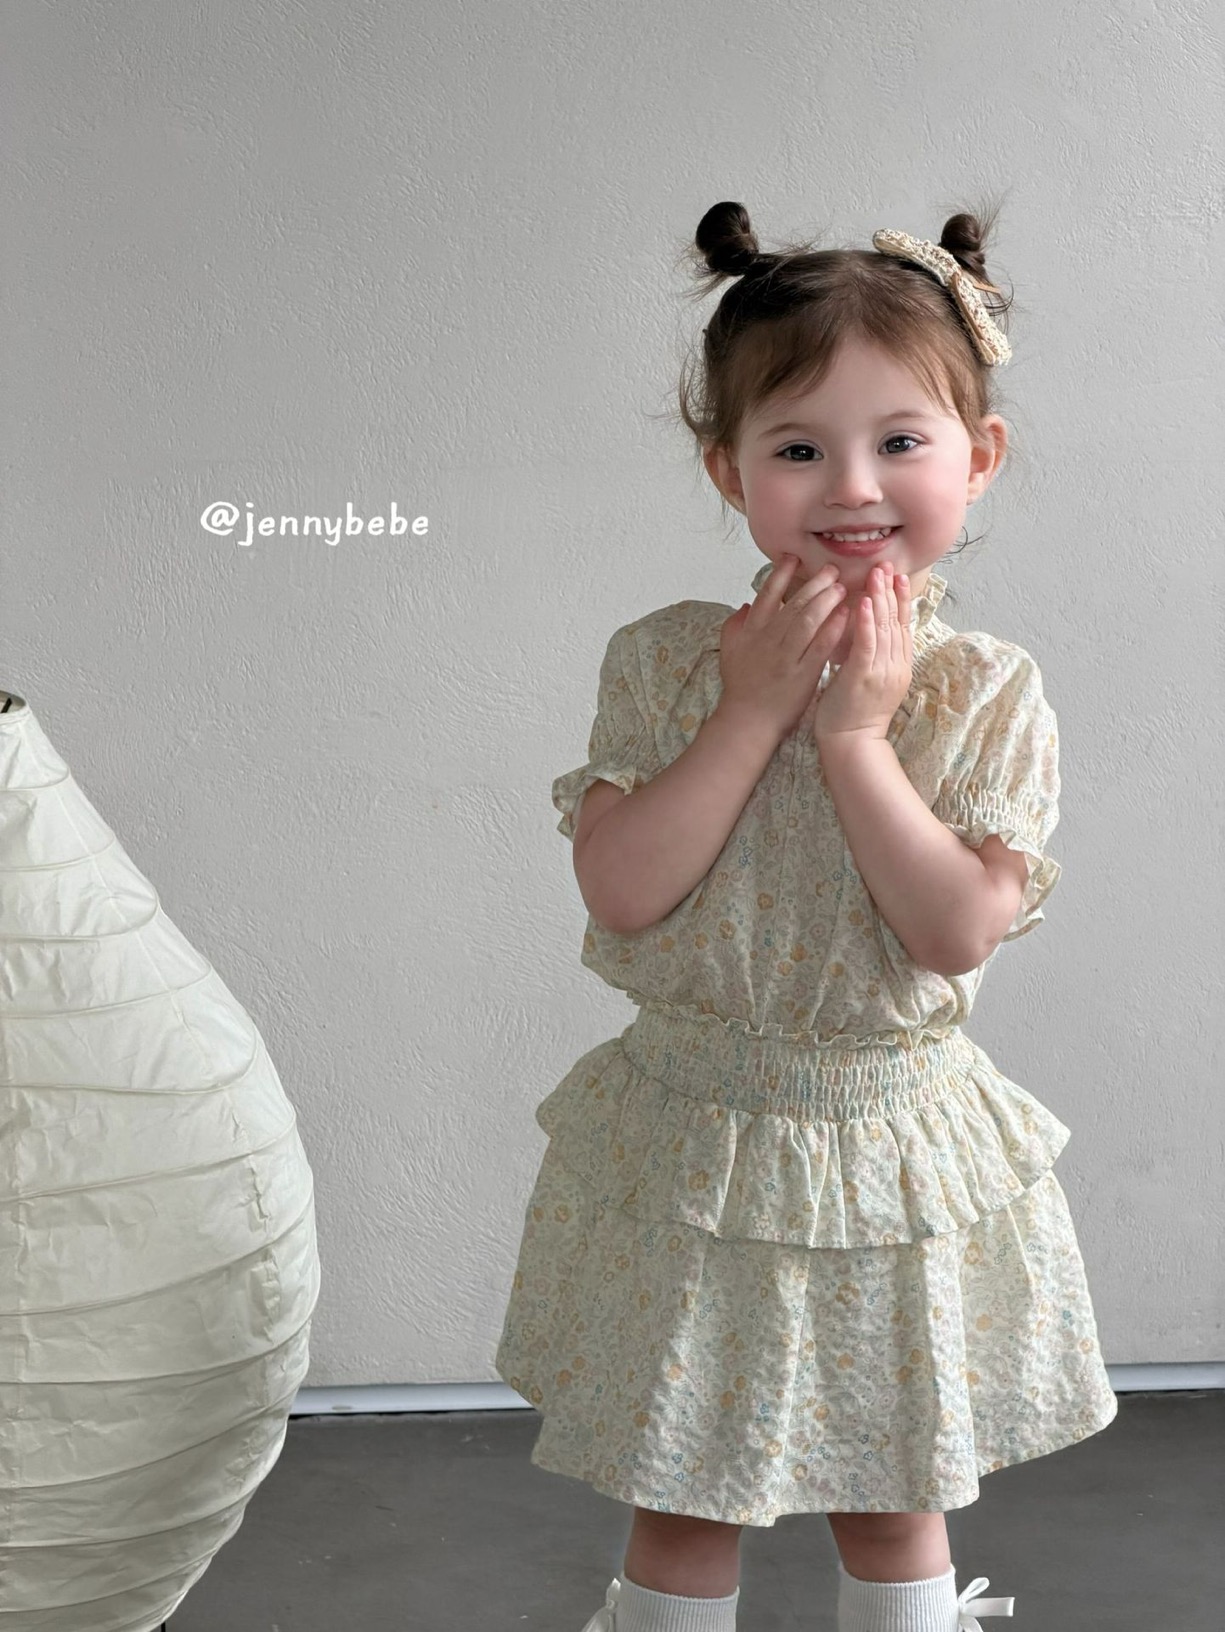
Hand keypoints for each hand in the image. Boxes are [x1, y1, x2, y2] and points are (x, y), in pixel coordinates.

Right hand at [718, 555, 851, 738]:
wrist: (747, 721)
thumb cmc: (741, 687)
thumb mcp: (729, 652)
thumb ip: (735, 626)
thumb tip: (746, 605)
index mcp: (752, 631)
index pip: (767, 595)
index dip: (781, 574)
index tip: (795, 558)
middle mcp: (769, 640)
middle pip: (793, 604)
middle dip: (814, 583)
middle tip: (831, 569)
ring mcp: (786, 657)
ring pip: (808, 621)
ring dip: (826, 600)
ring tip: (841, 586)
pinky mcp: (802, 675)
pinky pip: (821, 647)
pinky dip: (834, 629)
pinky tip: (846, 615)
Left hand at [811, 562, 912, 743]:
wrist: (852, 743)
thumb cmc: (854, 713)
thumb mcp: (871, 679)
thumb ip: (873, 655)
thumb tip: (868, 630)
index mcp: (898, 666)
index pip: (903, 625)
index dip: (901, 599)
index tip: (897, 576)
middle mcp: (895, 666)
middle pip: (896, 621)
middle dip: (891, 591)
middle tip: (886, 564)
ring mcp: (881, 671)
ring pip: (884, 629)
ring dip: (880, 598)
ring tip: (877, 574)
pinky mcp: (863, 677)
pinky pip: (867, 645)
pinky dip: (867, 623)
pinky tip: (865, 603)